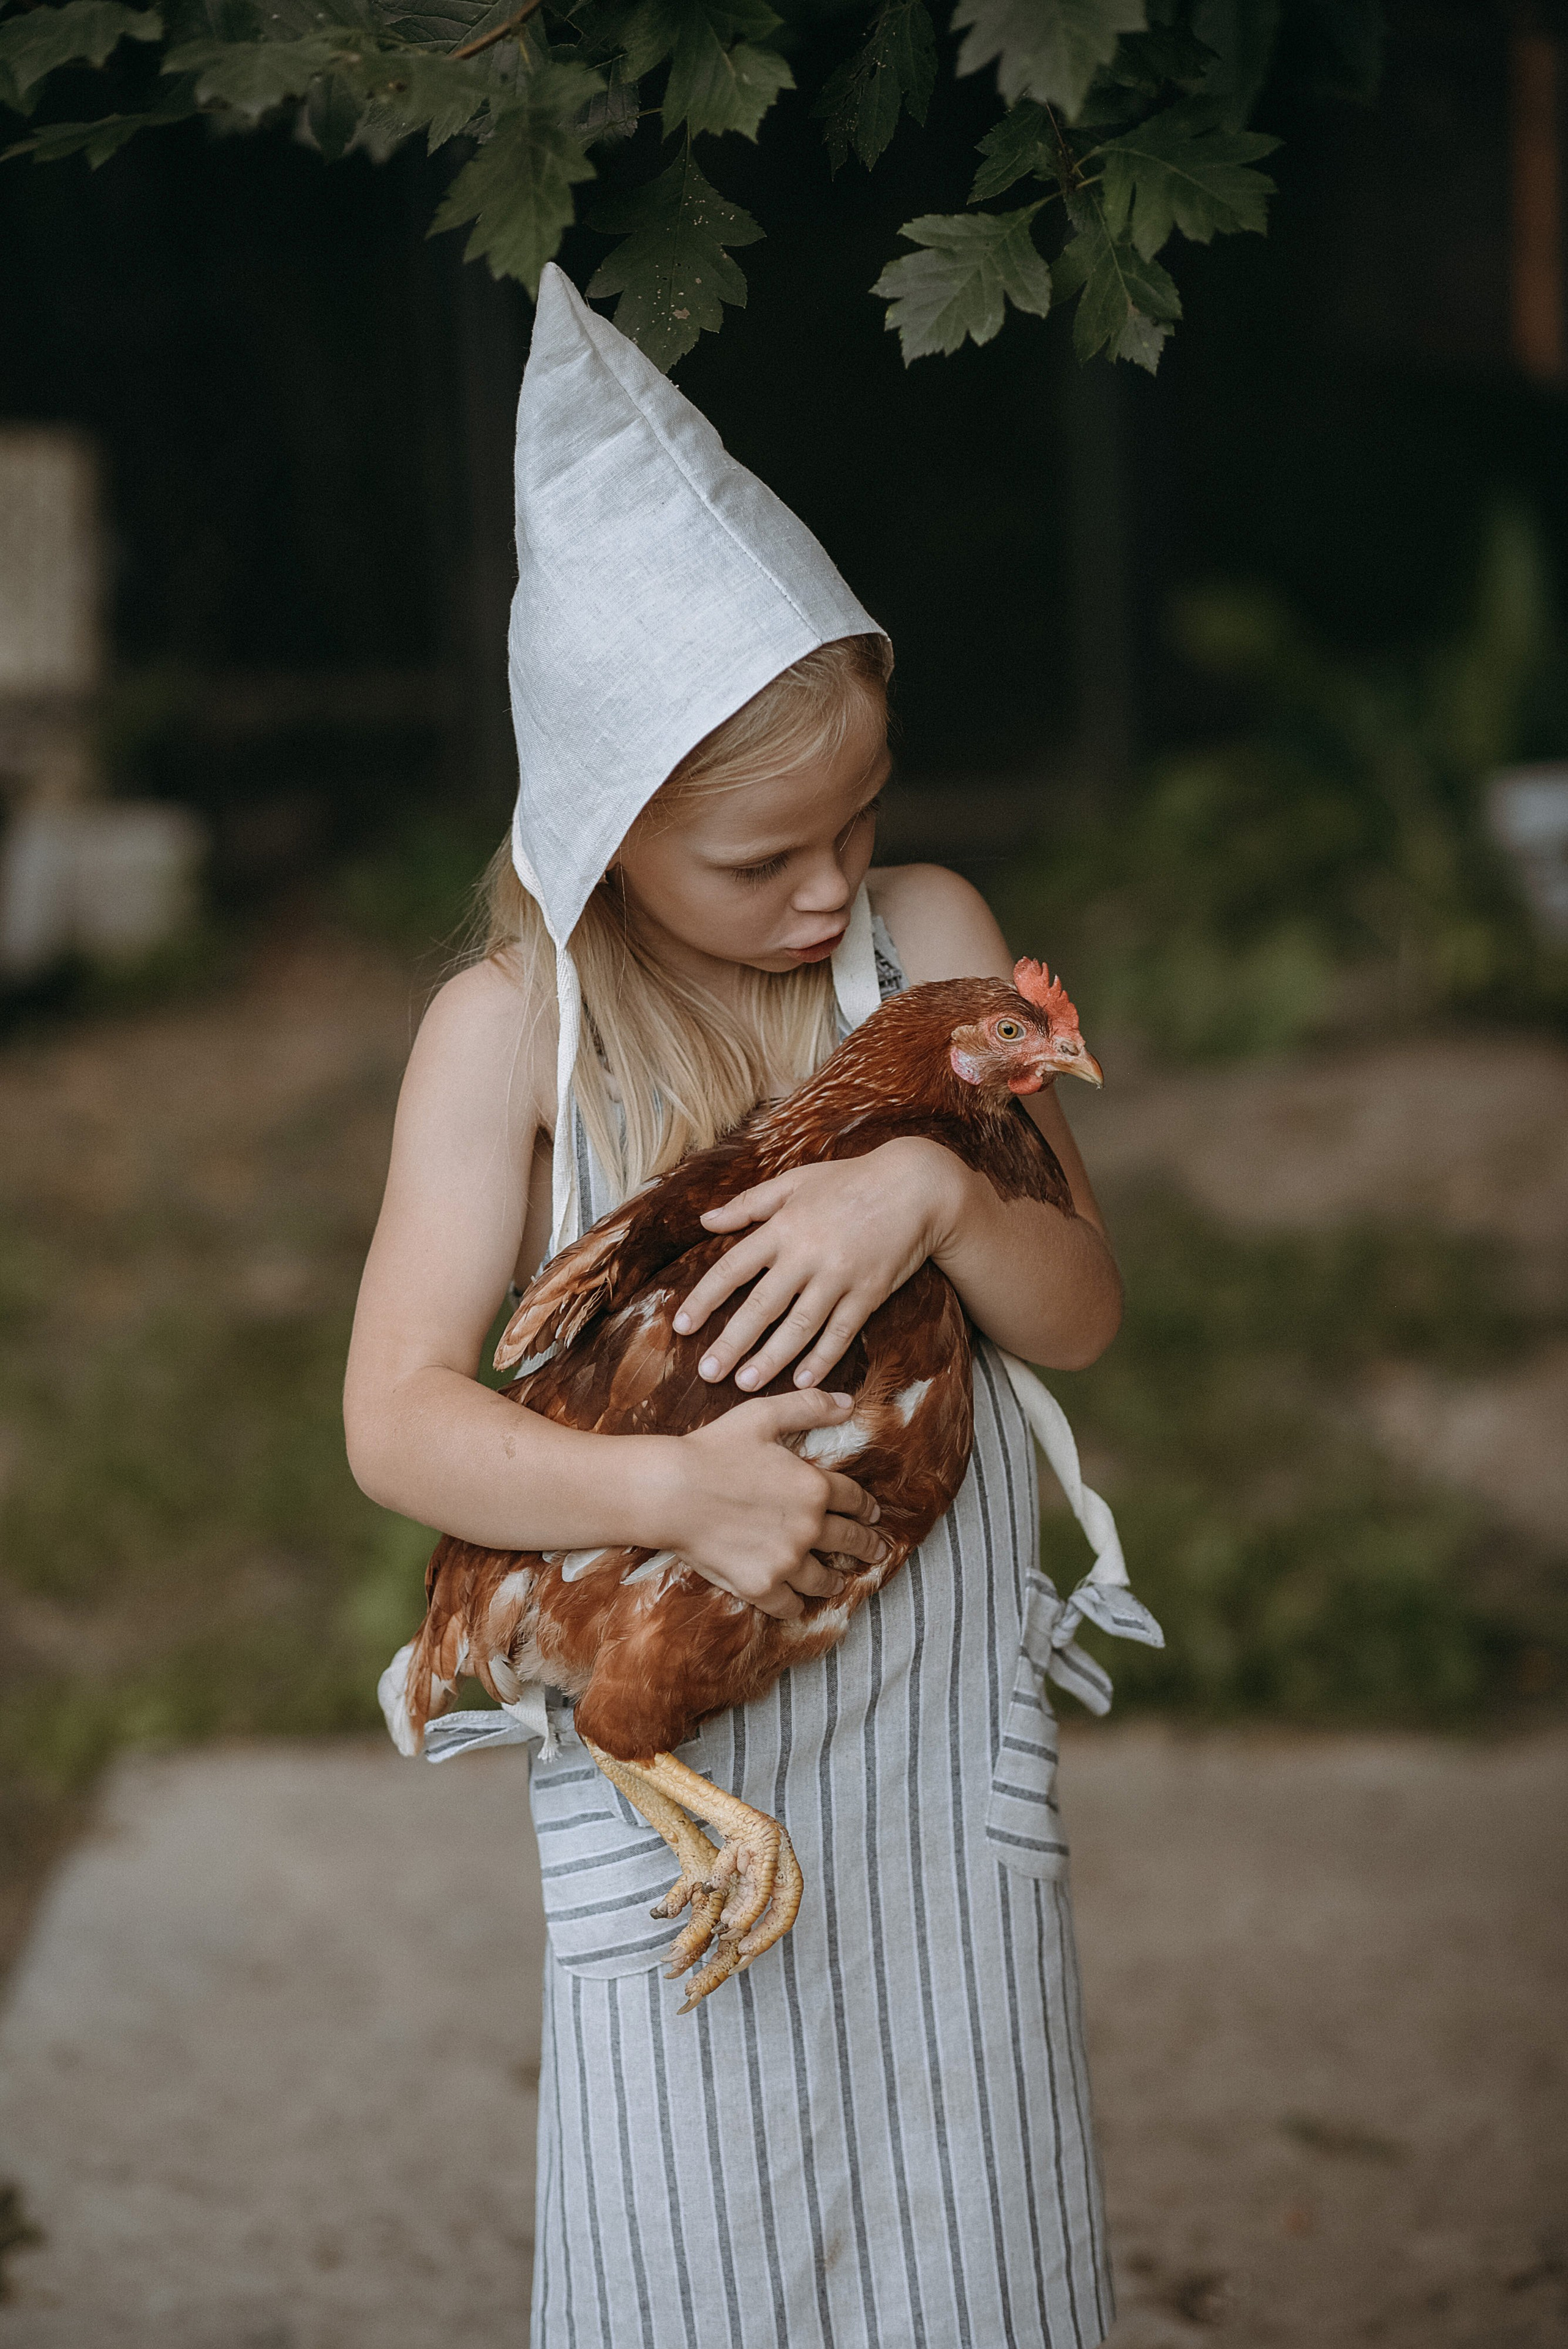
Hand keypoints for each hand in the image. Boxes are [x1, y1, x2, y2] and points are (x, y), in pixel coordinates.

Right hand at [648, 1388, 888, 1620]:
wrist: (669, 1491)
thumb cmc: (713, 1449)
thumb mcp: (763, 1415)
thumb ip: (809, 1406)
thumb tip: (849, 1403)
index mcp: (815, 1487)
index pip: (855, 1500)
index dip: (867, 1508)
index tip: (873, 1516)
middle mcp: (809, 1528)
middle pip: (850, 1542)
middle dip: (867, 1547)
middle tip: (877, 1553)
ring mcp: (786, 1561)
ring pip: (823, 1579)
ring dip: (833, 1580)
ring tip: (837, 1581)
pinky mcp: (760, 1586)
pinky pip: (790, 1606)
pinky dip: (795, 1605)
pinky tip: (796, 1601)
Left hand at [672, 1140, 967, 1392]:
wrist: (915, 1186)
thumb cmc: (850, 1181)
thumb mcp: (795, 1182)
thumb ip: (748, 1205)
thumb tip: (705, 1220)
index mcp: (783, 1226)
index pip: (733, 1268)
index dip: (704, 1299)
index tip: (681, 1326)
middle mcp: (808, 1254)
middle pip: (761, 1306)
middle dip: (732, 1342)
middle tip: (708, 1372)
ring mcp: (840, 1275)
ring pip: (800, 1326)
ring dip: (772, 1359)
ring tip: (746, 1385)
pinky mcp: (870, 1292)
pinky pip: (842, 1332)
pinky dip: (822, 1358)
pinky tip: (802, 1381)